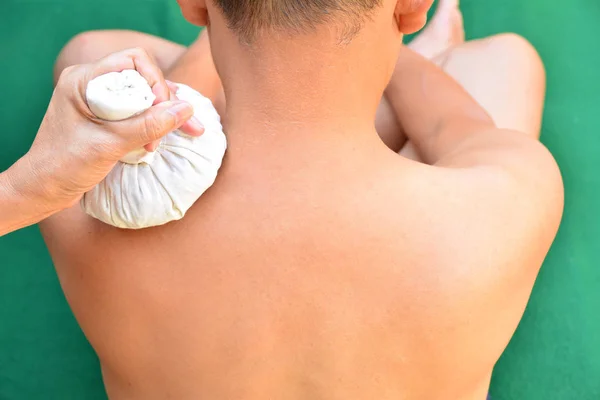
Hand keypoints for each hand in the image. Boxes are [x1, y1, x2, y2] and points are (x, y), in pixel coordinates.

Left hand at [17, 48, 203, 211]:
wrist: (44, 189)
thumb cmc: (66, 165)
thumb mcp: (110, 144)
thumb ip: (148, 125)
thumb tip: (186, 109)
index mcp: (83, 79)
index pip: (134, 61)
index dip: (155, 82)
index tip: (162, 112)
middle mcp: (91, 83)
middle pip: (142, 78)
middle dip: (165, 102)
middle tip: (182, 128)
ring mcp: (99, 100)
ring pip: (144, 96)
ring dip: (164, 114)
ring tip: (187, 132)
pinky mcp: (106, 116)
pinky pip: (138, 111)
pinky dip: (155, 123)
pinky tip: (165, 137)